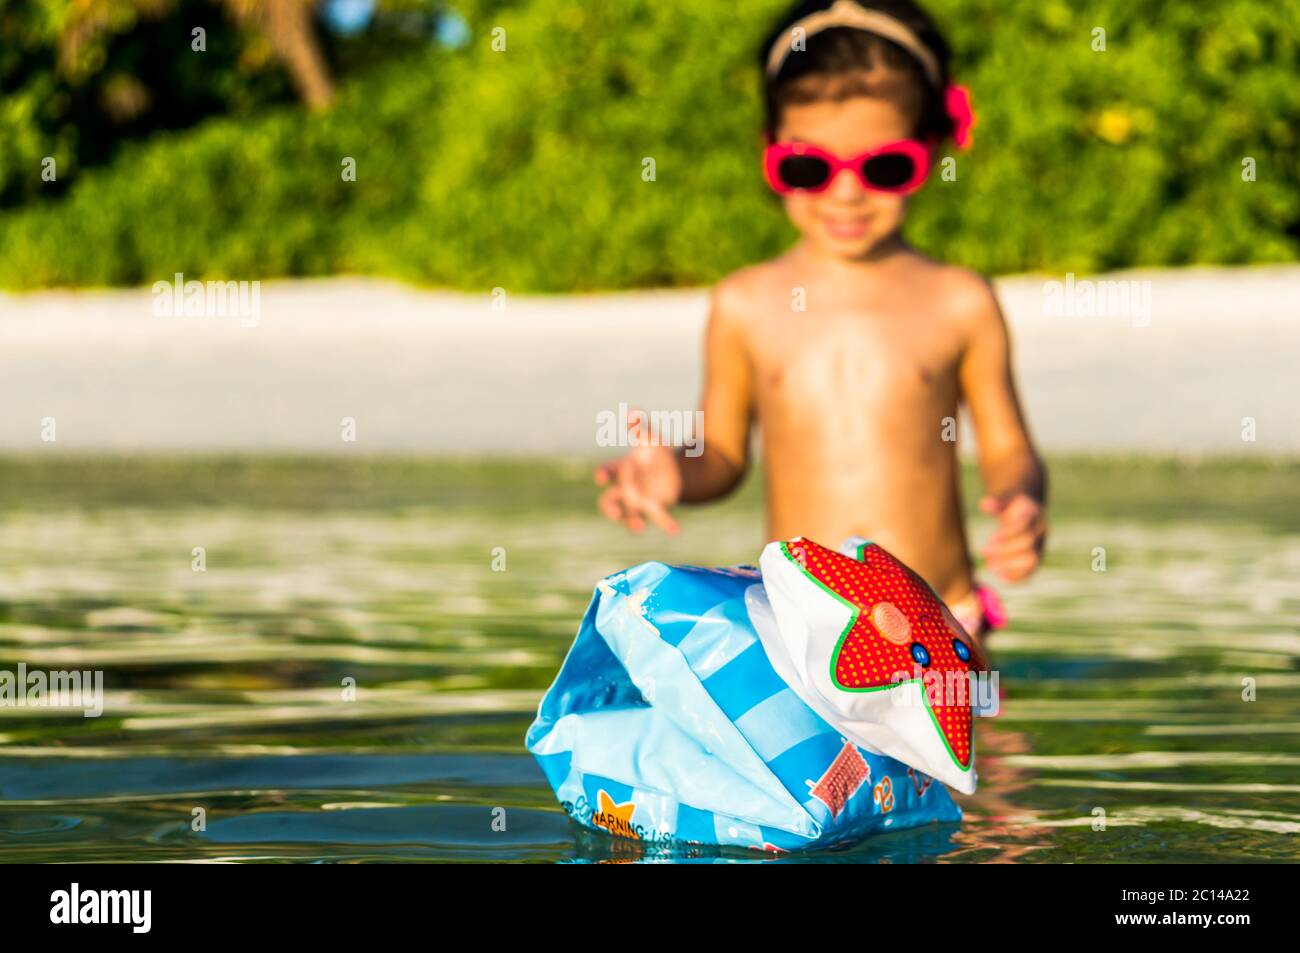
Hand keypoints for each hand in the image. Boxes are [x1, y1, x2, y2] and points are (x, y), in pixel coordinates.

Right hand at [594, 412, 682, 534]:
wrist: (672, 470)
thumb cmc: (655, 453)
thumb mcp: (651, 438)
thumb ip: (641, 426)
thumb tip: (633, 412)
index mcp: (622, 470)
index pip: (608, 472)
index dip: (602, 474)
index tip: (601, 477)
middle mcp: (626, 489)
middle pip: (609, 501)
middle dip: (609, 507)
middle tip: (613, 510)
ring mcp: (639, 502)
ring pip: (629, 516)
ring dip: (632, 523)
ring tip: (639, 527)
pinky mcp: (655, 508)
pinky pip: (659, 519)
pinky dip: (667, 524)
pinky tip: (675, 530)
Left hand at [978, 492, 1045, 582]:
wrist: (1027, 512)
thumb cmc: (1012, 506)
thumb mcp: (1005, 500)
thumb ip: (997, 503)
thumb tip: (984, 504)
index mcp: (1034, 514)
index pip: (1024, 525)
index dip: (1007, 533)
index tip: (989, 539)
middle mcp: (1041, 531)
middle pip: (1027, 544)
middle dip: (1004, 550)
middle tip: (983, 552)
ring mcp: (1041, 546)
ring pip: (1032, 560)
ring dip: (1010, 565)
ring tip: (989, 566)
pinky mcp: (1037, 558)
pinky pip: (1032, 571)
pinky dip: (1017, 577)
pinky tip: (1001, 577)